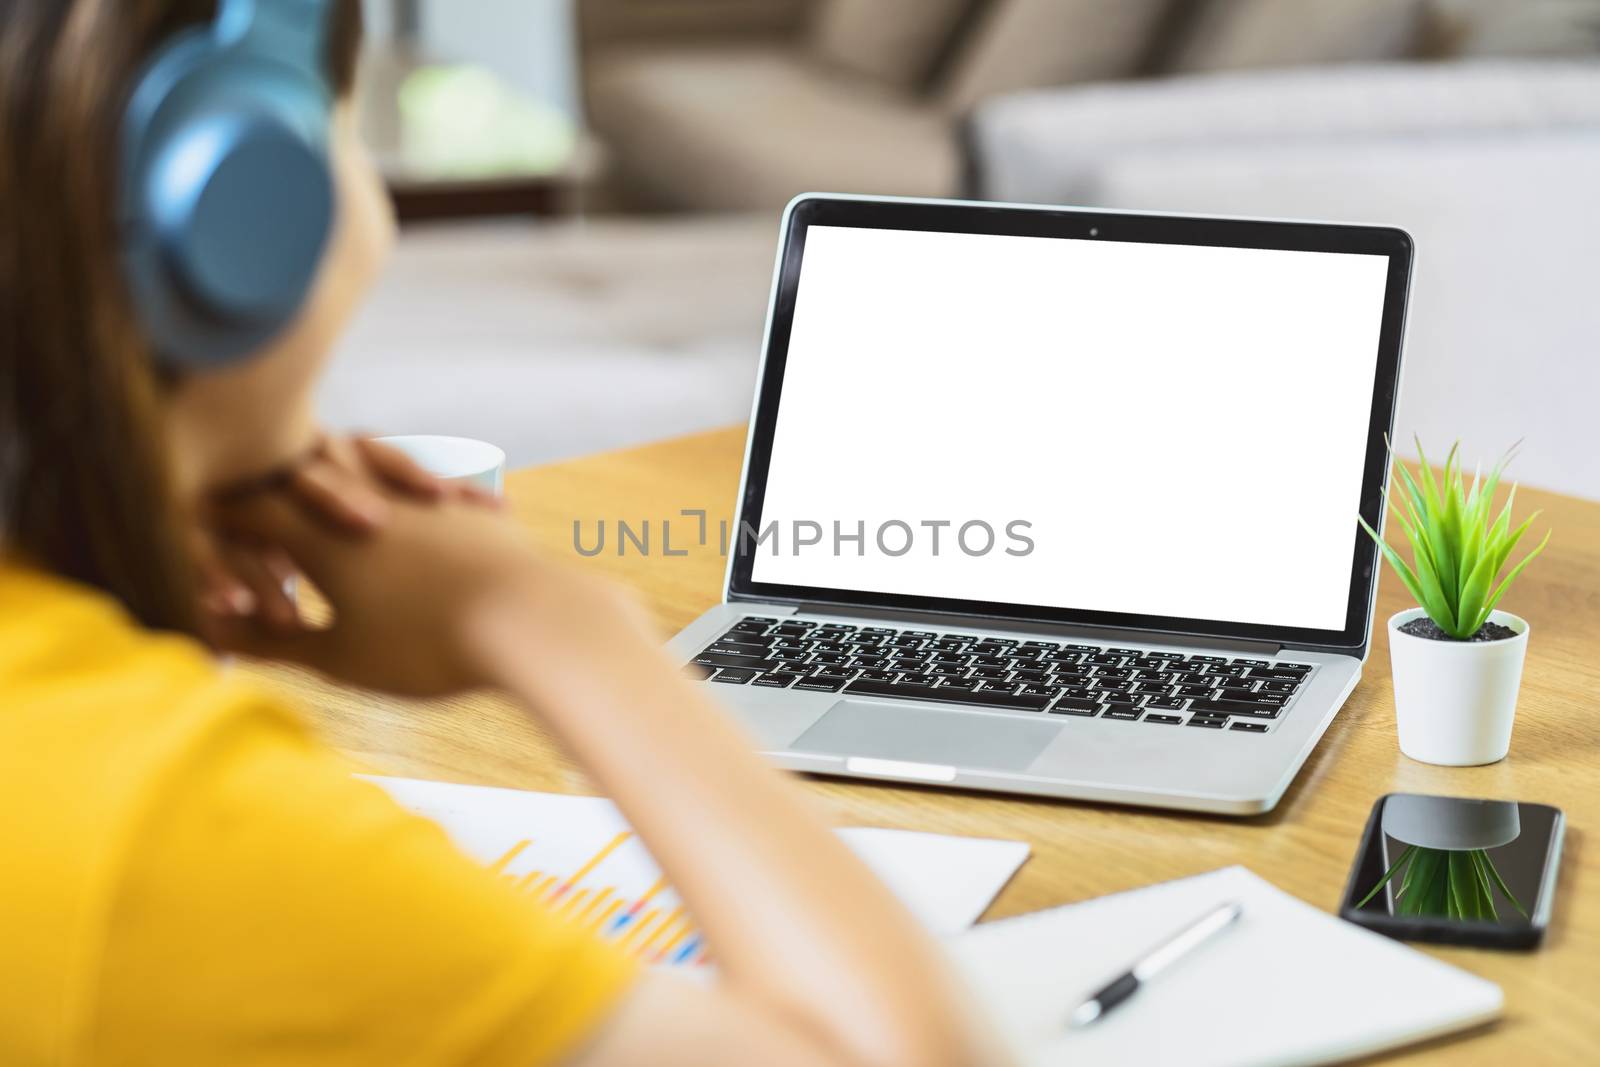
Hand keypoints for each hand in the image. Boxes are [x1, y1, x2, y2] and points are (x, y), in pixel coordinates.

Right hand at [193, 435, 497, 632]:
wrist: (526, 620)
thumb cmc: (421, 647)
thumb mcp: (338, 657)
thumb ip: (275, 643)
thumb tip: (220, 639)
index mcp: (314, 531)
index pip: (246, 507)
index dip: (219, 515)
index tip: (201, 517)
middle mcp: (364, 495)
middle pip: (305, 469)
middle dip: (279, 478)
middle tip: (263, 485)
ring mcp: (420, 493)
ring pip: (372, 457)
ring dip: (349, 468)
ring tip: (344, 474)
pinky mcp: (470, 505)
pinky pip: (434, 480)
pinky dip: (421, 483)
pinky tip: (436, 496)